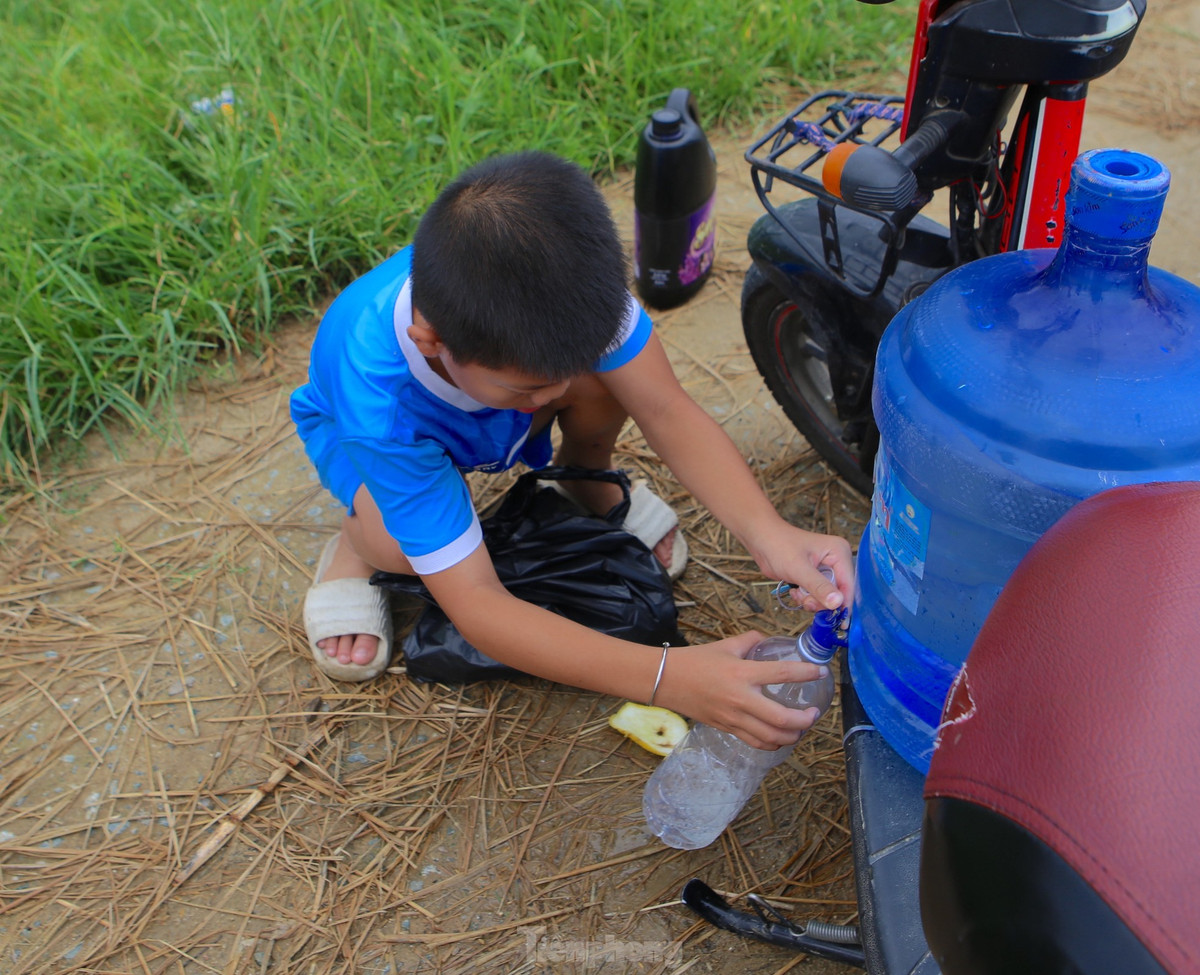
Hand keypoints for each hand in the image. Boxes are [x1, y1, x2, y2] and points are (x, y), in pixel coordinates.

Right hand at [655, 633, 831, 749]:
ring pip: (771, 737)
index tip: (819, 672)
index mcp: (742, 673)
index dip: (805, 673)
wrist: (666, 680)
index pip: (781, 674)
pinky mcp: (727, 728)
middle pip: (781, 719)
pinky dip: (772, 743)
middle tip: (814, 713)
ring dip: (792, 736)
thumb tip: (770, 640)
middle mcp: (740, 699)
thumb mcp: (726, 645)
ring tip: (801, 727)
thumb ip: (752, 641)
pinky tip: (780, 737)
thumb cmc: (695, 660)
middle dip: (804, 720)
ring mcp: (733, 718)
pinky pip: (756, 742)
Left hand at [751, 526, 855, 611]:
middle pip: (839, 593)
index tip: (837, 621)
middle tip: (806, 601)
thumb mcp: (799, 569)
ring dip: (812, 601)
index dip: (843, 603)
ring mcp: (826, 569)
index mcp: (839, 552)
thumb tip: (837, 603)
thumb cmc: (778, 546)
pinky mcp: (815, 576)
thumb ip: (819, 587)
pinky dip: (806, 598)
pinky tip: (796, 591)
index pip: (849, 584)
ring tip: (798, 593)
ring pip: (827, 597)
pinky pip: (817, 596)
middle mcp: (836, 561)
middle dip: (821, 601)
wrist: (760, 540)